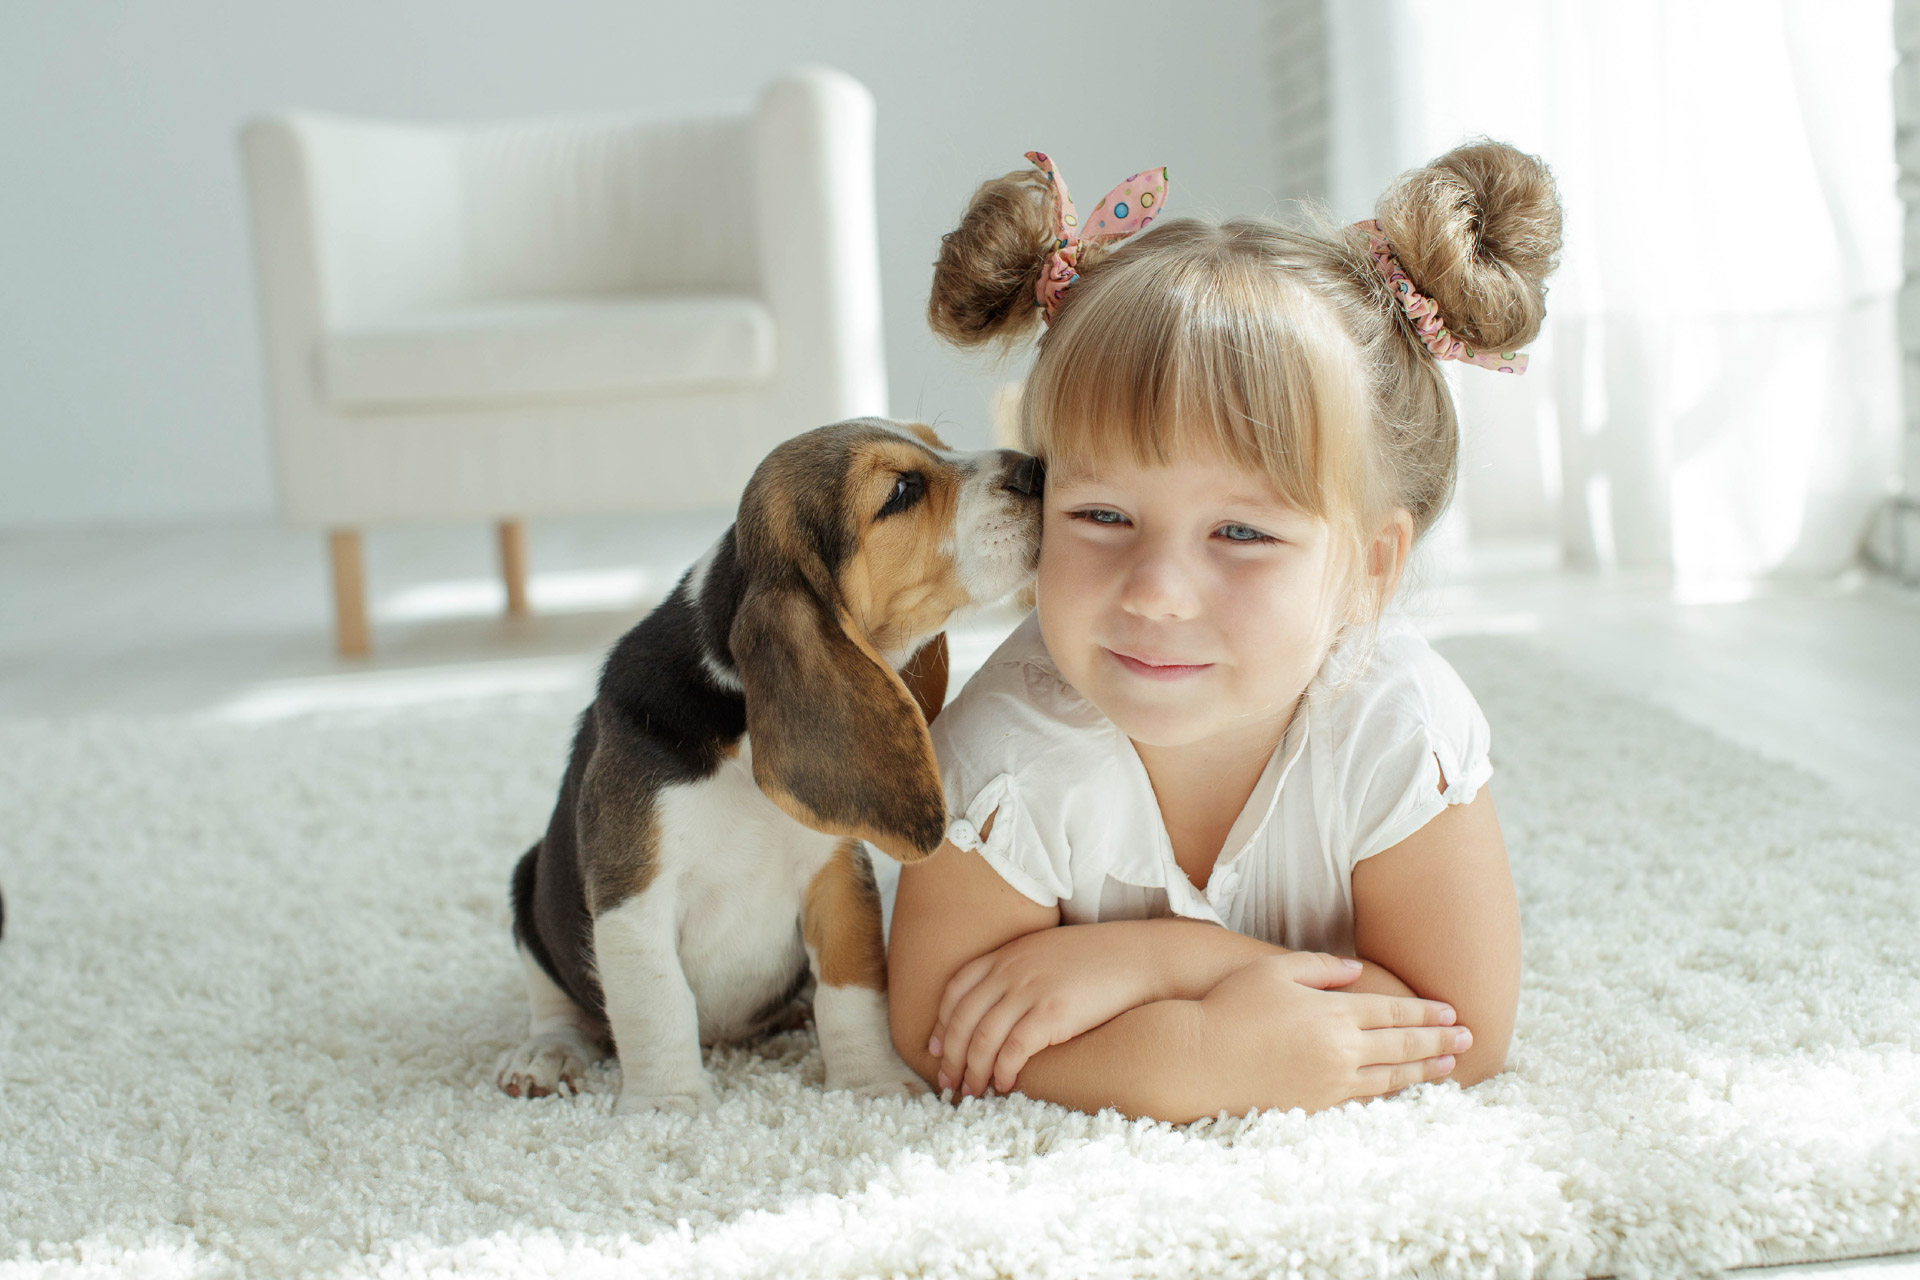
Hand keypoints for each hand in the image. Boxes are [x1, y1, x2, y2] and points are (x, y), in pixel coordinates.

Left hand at [929, 925, 1159, 1097]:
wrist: (1139, 956)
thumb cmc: (1098, 957)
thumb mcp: (1046, 951)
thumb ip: (1019, 969)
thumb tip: (1002, 1003)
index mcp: (1007, 954)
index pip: (957, 989)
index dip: (941, 1022)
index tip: (935, 1048)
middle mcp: (1012, 971)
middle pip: (963, 1018)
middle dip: (950, 1055)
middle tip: (946, 1082)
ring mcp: (1030, 991)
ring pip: (983, 1038)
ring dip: (972, 1070)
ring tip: (971, 1092)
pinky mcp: (1052, 1014)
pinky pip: (1014, 1049)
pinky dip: (1003, 1071)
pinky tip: (1004, 1086)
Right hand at [1199, 952, 1468, 1112]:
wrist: (1199, 1058)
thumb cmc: (1231, 1006)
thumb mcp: (1274, 969)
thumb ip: (1319, 967)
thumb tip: (1355, 970)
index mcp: (1334, 1013)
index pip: (1393, 1011)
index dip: (1425, 1012)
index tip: (1451, 1012)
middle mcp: (1341, 1049)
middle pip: (1402, 1045)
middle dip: (1438, 1041)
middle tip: (1469, 1038)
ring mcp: (1330, 1082)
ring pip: (1390, 1077)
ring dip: (1424, 1071)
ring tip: (1449, 1067)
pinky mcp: (1316, 1106)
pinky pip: (1365, 1100)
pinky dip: (1391, 1094)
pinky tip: (1404, 1090)